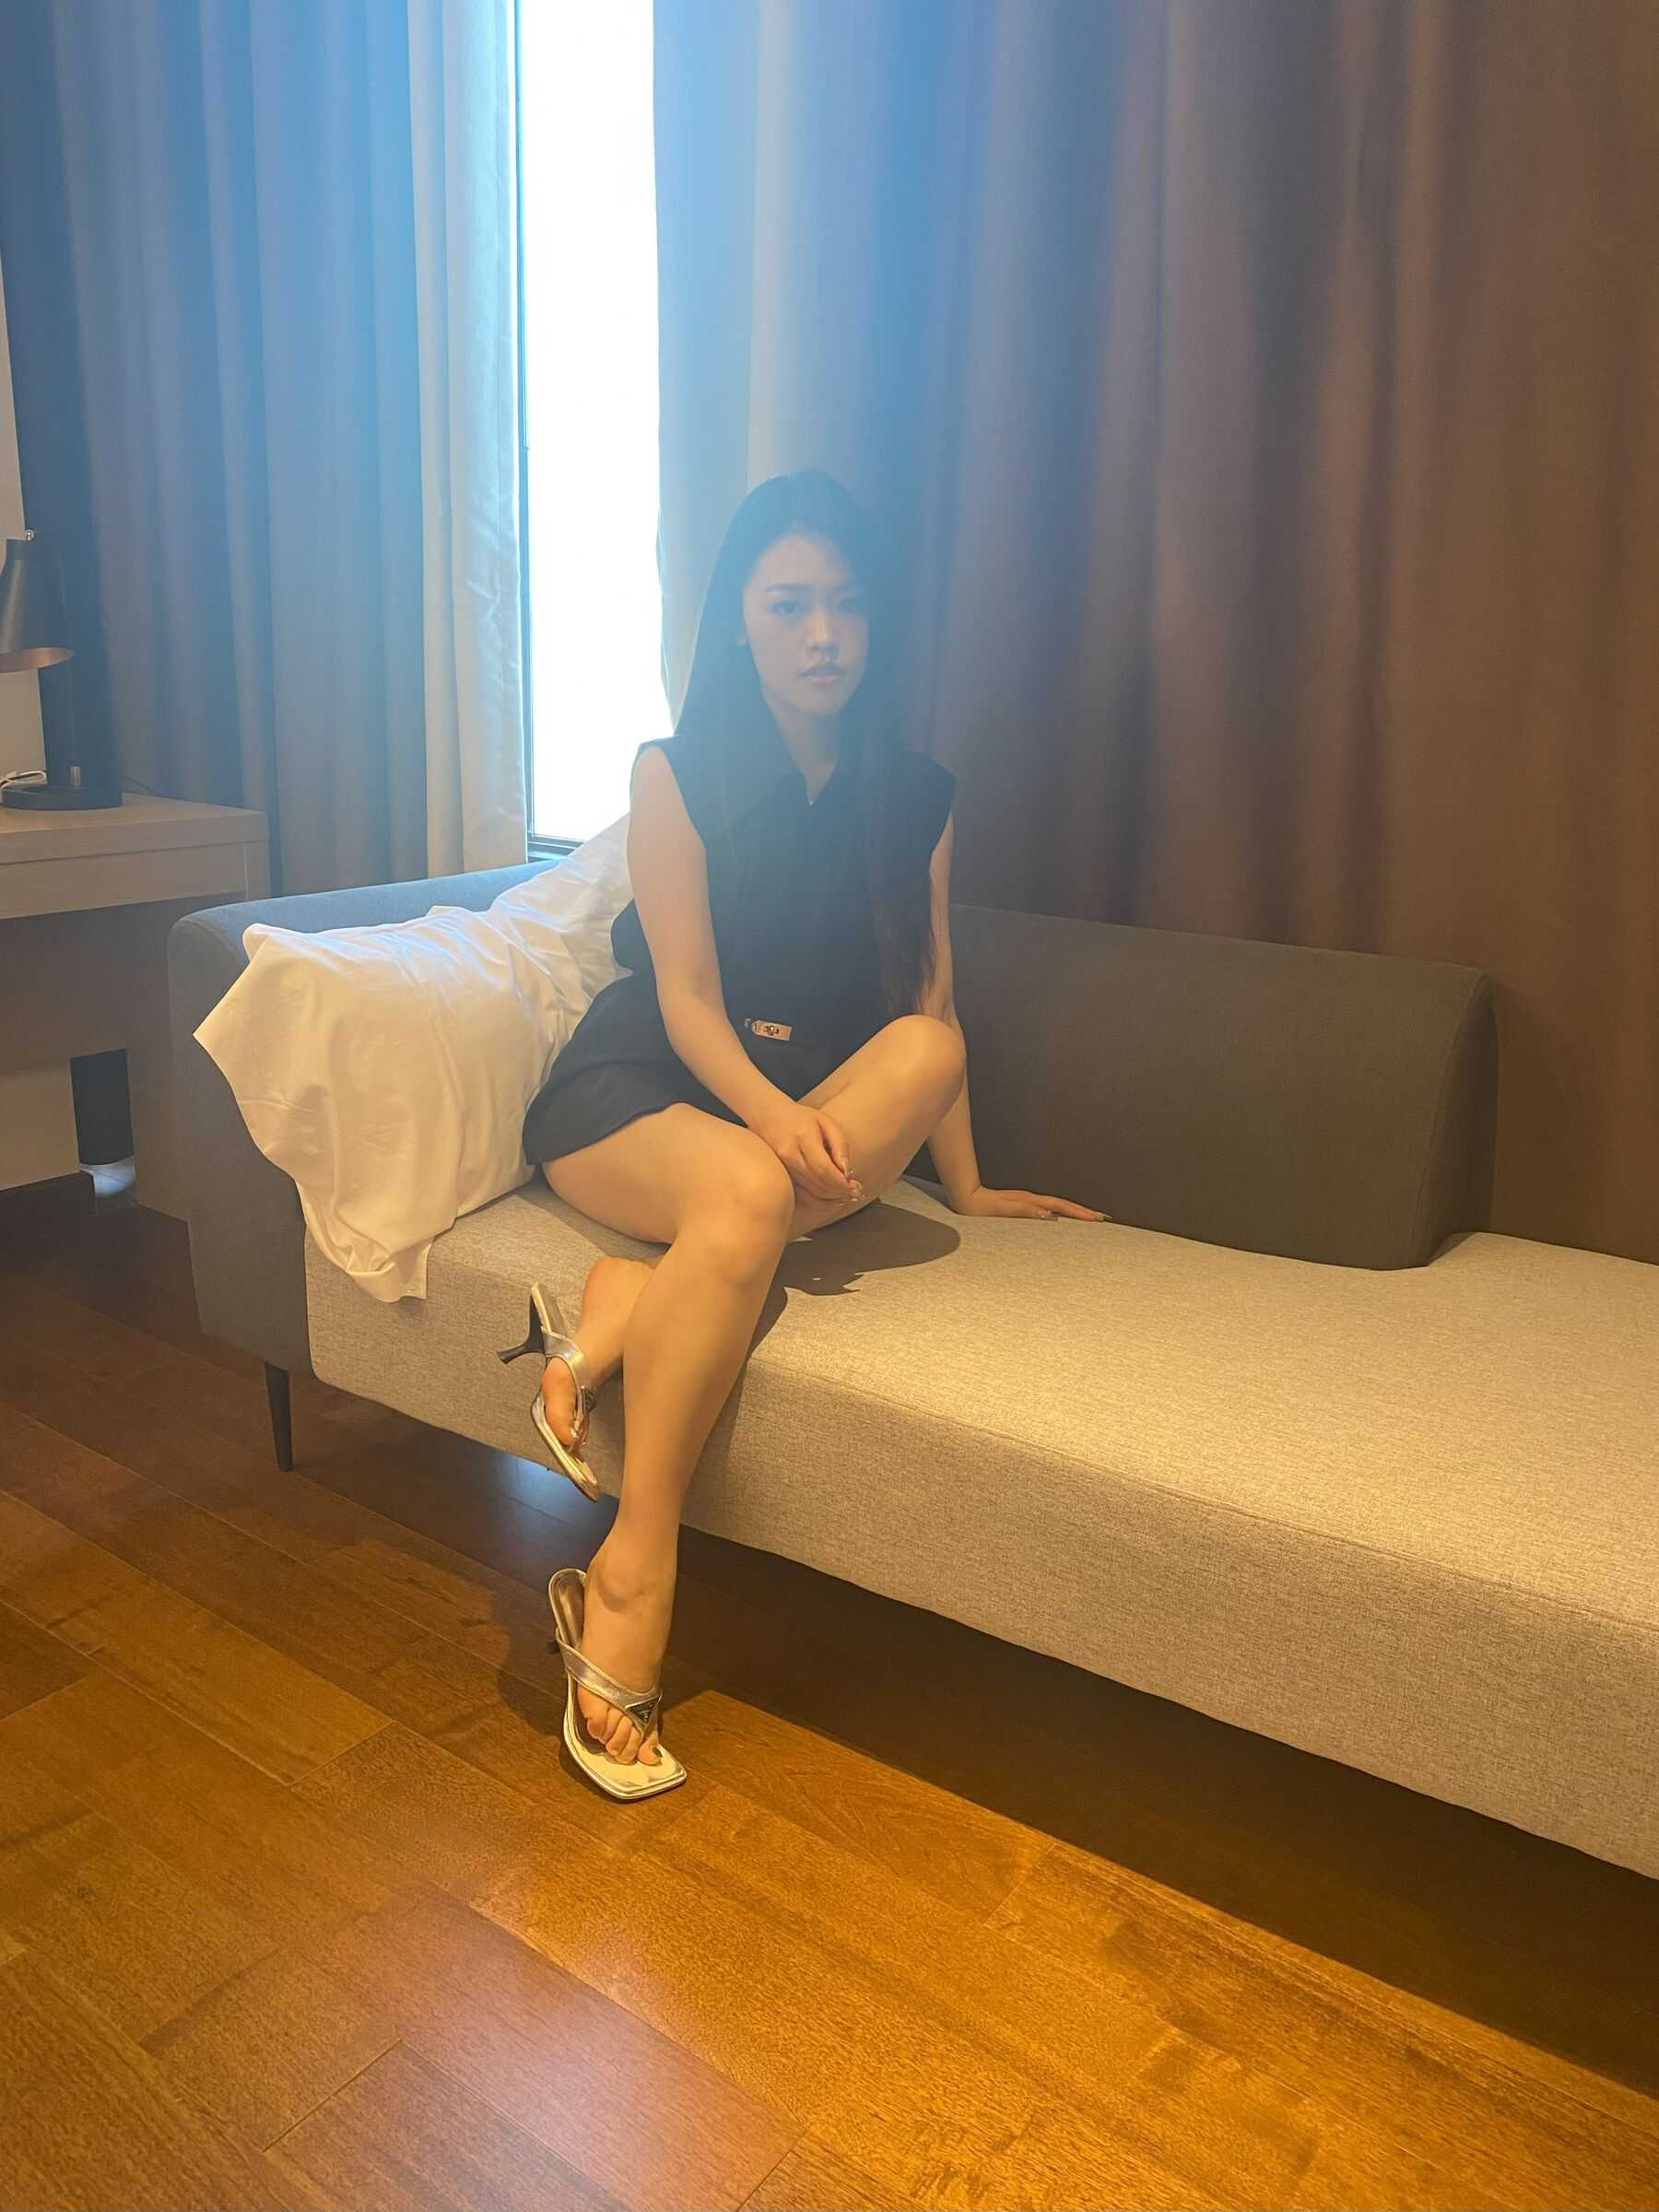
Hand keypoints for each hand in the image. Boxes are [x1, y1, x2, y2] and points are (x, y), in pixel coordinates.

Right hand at [754, 1101, 861, 1205]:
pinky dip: (818, 1202)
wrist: (768, 1117)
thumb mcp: (826, 1122)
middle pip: (817, 1183)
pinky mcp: (780, 1177)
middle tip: (857, 1193)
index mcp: (803, 1138)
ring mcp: (781, 1168)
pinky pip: (800, 1196)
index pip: (824, 1168)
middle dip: (840, 1192)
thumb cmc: (802, 1118)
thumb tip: (848, 1172)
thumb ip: (840, 1145)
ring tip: (848, 1196)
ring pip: (809, 1193)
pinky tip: (832, 1200)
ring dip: (831, 1199)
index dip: (841, 1182)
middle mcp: (789, 1155)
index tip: (857, 1186)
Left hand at [951, 1184, 1109, 1220]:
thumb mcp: (1003, 1210)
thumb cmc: (982, 1208)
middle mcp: (1032, 1200)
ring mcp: (1028, 1202)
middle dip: (1084, 1212)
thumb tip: (1049, 1214)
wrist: (965, 1198)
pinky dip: (1061, 1214)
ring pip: (1058, 1207)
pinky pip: (1048, 1209)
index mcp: (1031, 1202)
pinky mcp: (1022, 1205)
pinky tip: (1062, 1219)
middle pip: (1064, 1205)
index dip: (1081, 1213)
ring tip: (1089, 1218)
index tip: (1097, 1218)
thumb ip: (1026, 1211)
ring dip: (1074, 1212)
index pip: (1062, 1207)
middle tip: (1102, 1218)